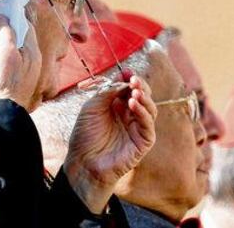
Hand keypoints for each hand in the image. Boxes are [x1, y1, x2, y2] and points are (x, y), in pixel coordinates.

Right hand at [0, 15, 42, 111]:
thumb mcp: (4, 51)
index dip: (13, 16)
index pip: (26, 26)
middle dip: (6, 30)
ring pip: (14, 50)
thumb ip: (5, 32)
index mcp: (33, 52)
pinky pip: (10, 62)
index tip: (1, 10)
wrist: (2, 111)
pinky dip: (0, 56)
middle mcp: (33, 62)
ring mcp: (25, 73)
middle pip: (20, 38)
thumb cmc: (4, 82)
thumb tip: (3, 17)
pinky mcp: (16, 82)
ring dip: (2, 43)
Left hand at [63, 72, 156, 213]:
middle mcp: (130, 116)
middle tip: (133, 79)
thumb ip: (107, 92)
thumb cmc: (85, 134)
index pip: (130, 88)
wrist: (83, 161)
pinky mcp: (143, 142)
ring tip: (134, 91)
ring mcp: (137, 129)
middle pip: (143, 96)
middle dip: (140, 86)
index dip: (130, 79)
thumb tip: (123, 80)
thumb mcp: (92, 107)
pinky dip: (143, 113)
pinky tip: (133, 104)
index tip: (127, 72)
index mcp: (117, 106)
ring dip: (144, 98)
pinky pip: (148, 125)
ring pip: (150, 109)